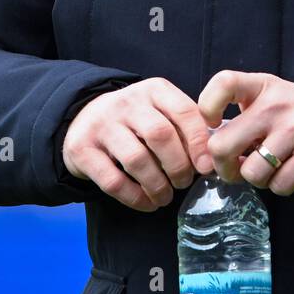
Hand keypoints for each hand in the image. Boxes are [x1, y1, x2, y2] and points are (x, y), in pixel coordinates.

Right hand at [62, 77, 215, 211]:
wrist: (84, 118)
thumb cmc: (136, 120)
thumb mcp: (161, 111)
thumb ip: (186, 128)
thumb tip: (211, 160)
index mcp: (154, 90)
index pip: (183, 111)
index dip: (199, 142)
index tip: (206, 166)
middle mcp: (126, 102)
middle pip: (160, 135)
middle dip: (178, 166)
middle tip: (184, 182)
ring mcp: (101, 125)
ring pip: (137, 160)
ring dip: (158, 185)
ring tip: (166, 196)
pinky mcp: (82, 149)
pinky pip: (113, 181)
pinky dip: (135, 197)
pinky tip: (147, 203)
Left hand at [197, 71, 293, 194]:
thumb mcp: (279, 101)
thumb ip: (247, 116)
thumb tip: (211, 147)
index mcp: (265, 87)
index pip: (223, 83)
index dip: (206, 107)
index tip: (214, 125)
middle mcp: (277, 105)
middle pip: (222, 144)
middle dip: (224, 167)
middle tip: (237, 169)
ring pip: (251, 173)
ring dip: (259, 180)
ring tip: (274, 169)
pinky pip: (278, 186)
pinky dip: (282, 187)